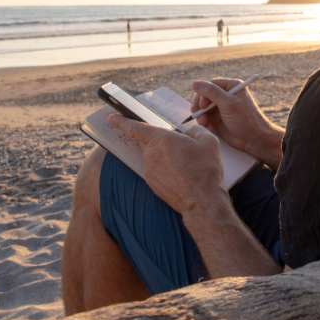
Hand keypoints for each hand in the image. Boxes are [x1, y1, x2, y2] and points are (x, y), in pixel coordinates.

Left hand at [108, 115, 227, 216]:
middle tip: (177, 147)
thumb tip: (189, 133)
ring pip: (153, 157)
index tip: (111, 118)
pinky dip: (166, 170)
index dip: (122, 121)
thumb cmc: (205, 170)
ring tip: (186, 165)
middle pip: (147, 142)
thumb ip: (195, 130)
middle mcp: (151, 154)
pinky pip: (156, 170)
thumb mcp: (208, 141)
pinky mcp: (152, 184)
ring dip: (165, 157)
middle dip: (158, 141)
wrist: (202, 201)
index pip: (136, 127)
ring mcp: (149, 170)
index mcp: (161, 139)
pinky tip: (182, 175)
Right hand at [190, 78, 283, 168]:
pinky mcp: (218, 120)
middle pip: (204, 96)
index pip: (210, 85)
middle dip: (200, 106)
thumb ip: (211, 92)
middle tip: (197, 114)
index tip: (201, 105)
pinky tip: (210, 129)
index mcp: (231, 86)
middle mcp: (225, 95)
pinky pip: (206, 118)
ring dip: (201, 116)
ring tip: (204, 124)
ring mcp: (221, 108)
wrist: (254, 140)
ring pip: (203, 109)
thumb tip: (194, 83)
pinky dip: (205, 123)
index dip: (202, 94)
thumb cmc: (245, 119)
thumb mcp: (228, 103)